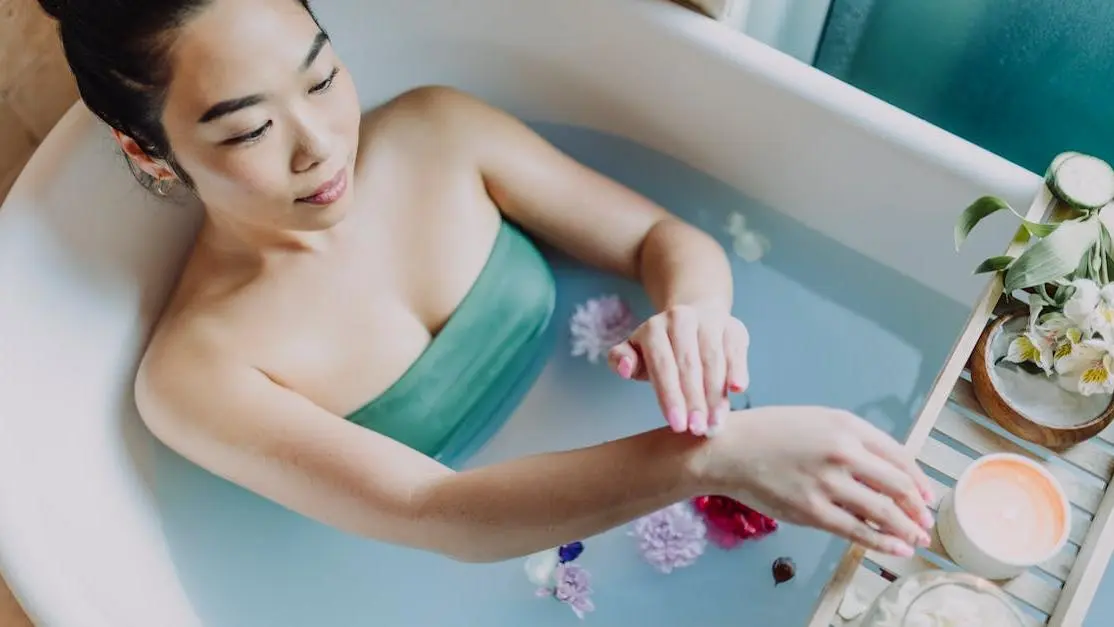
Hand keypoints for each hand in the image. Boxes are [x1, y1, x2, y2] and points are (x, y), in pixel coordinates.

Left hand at [608, 303, 748, 435]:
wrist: (694, 320)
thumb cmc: (662, 349)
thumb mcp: (636, 352)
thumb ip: (621, 359)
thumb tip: (624, 368)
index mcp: (654, 328)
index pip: (662, 366)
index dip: (670, 396)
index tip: (677, 425)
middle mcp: (681, 319)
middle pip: (689, 365)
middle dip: (694, 401)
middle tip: (697, 429)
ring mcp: (709, 321)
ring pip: (714, 360)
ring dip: (716, 395)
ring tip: (714, 423)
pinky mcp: (733, 327)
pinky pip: (736, 351)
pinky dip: (737, 369)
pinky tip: (738, 390)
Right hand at [699, 406, 935, 556]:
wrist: (730, 449)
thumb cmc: (769, 433)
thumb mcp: (816, 421)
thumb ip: (851, 440)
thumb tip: (884, 471)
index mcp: (847, 426)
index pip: (899, 456)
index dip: (919, 480)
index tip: (927, 495)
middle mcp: (842, 452)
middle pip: (898, 485)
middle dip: (918, 508)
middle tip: (925, 520)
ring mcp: (828, 483)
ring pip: (883, 511)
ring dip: (907, 529)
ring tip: (916, 539)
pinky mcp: (812, 510)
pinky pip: (857, 530)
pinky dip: (882, 542)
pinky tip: (896, 548)